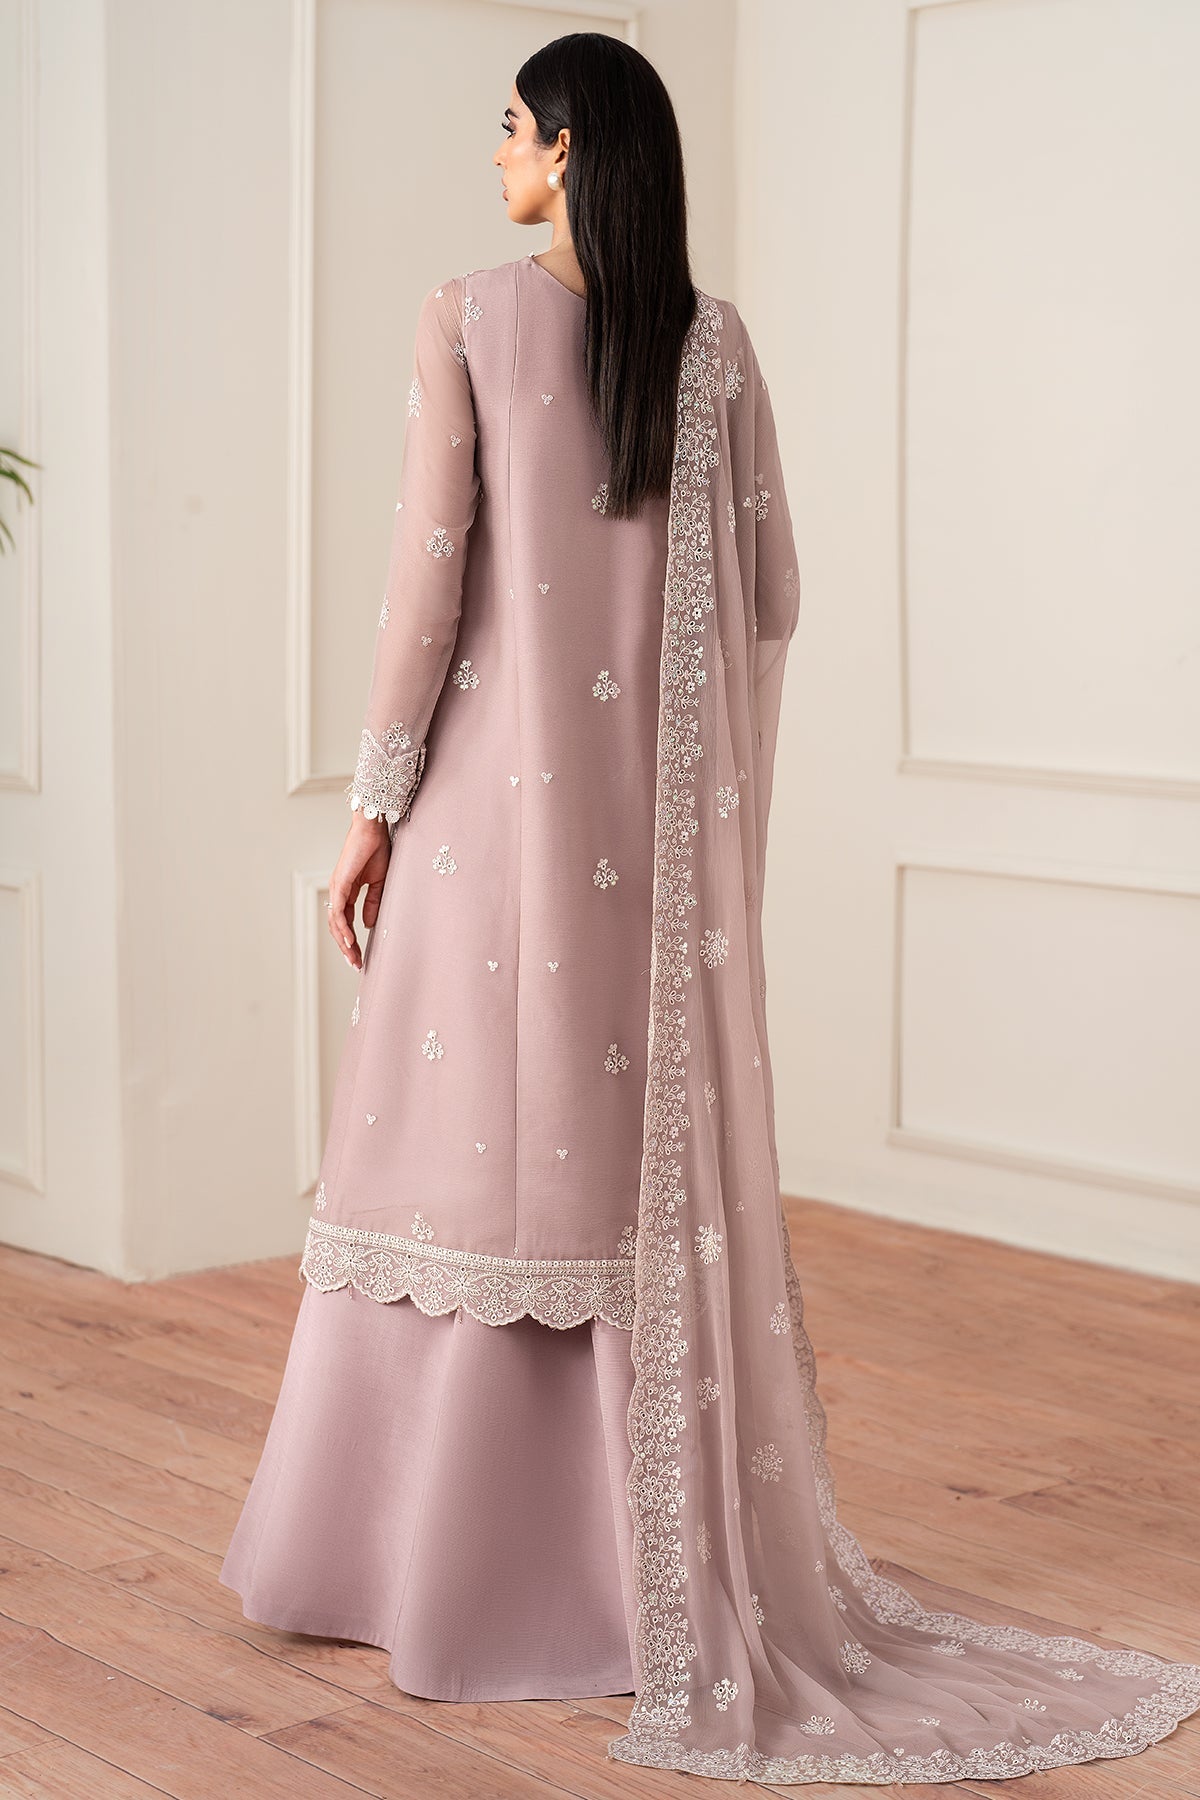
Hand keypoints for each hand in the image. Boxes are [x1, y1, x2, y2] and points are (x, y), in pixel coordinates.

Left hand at [327, 814, 391, 970]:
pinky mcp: (340, 883)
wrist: (373, 829)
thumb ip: (373, 904)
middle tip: (356, 965)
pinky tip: (350, 940)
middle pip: (338, 927)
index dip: (352, 941)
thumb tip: (367, 926)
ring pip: (336, 923)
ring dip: (344, 942)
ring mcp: (337, 888)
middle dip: (347, 948)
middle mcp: (338, 892)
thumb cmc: (377, 850)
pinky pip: (339, 910)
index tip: (361, 957)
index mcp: (347, 892)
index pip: (346, 922)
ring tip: (353, 958)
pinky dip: (343, 927)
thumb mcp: (379, 883)